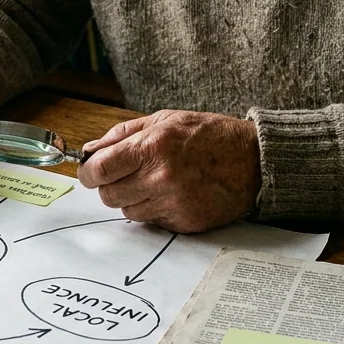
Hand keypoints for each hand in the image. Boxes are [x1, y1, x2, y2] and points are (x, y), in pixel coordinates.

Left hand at [77, 110, 261, 233]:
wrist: (254, 161)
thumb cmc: (209, 136)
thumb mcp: (165, 120)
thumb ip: (123, 135)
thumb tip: (90, 150)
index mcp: (152, 148)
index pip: (98, 171)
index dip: (88, 173)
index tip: (90, 172)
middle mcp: (161, 178)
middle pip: (108, 196)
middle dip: (110, 186)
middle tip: (126, 175)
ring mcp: (173, 203)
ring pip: (128, 212)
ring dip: (134, 199)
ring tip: (156, 181)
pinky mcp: (184, 223)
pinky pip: (152, 222)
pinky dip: (155, 209)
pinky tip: (172, 193)